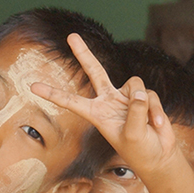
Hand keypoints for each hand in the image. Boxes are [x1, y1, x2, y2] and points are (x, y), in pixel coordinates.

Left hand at [32, 34, 176, 172]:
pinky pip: (150, 95)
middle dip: (84, 54)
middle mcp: (109, 102)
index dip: (54, 94)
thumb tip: (138, 91)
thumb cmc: (141, 151)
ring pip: (134, 84)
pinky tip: (157, 124)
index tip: (33, 87)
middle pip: (95, 72)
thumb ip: (134, 110)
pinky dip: (156, 110)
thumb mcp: (133, 134)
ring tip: (149, 124)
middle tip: (71, 36)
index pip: (72, 102)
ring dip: (144, 104)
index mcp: (98, 115)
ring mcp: (127, 99)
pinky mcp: (144, 98)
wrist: (160, 156)